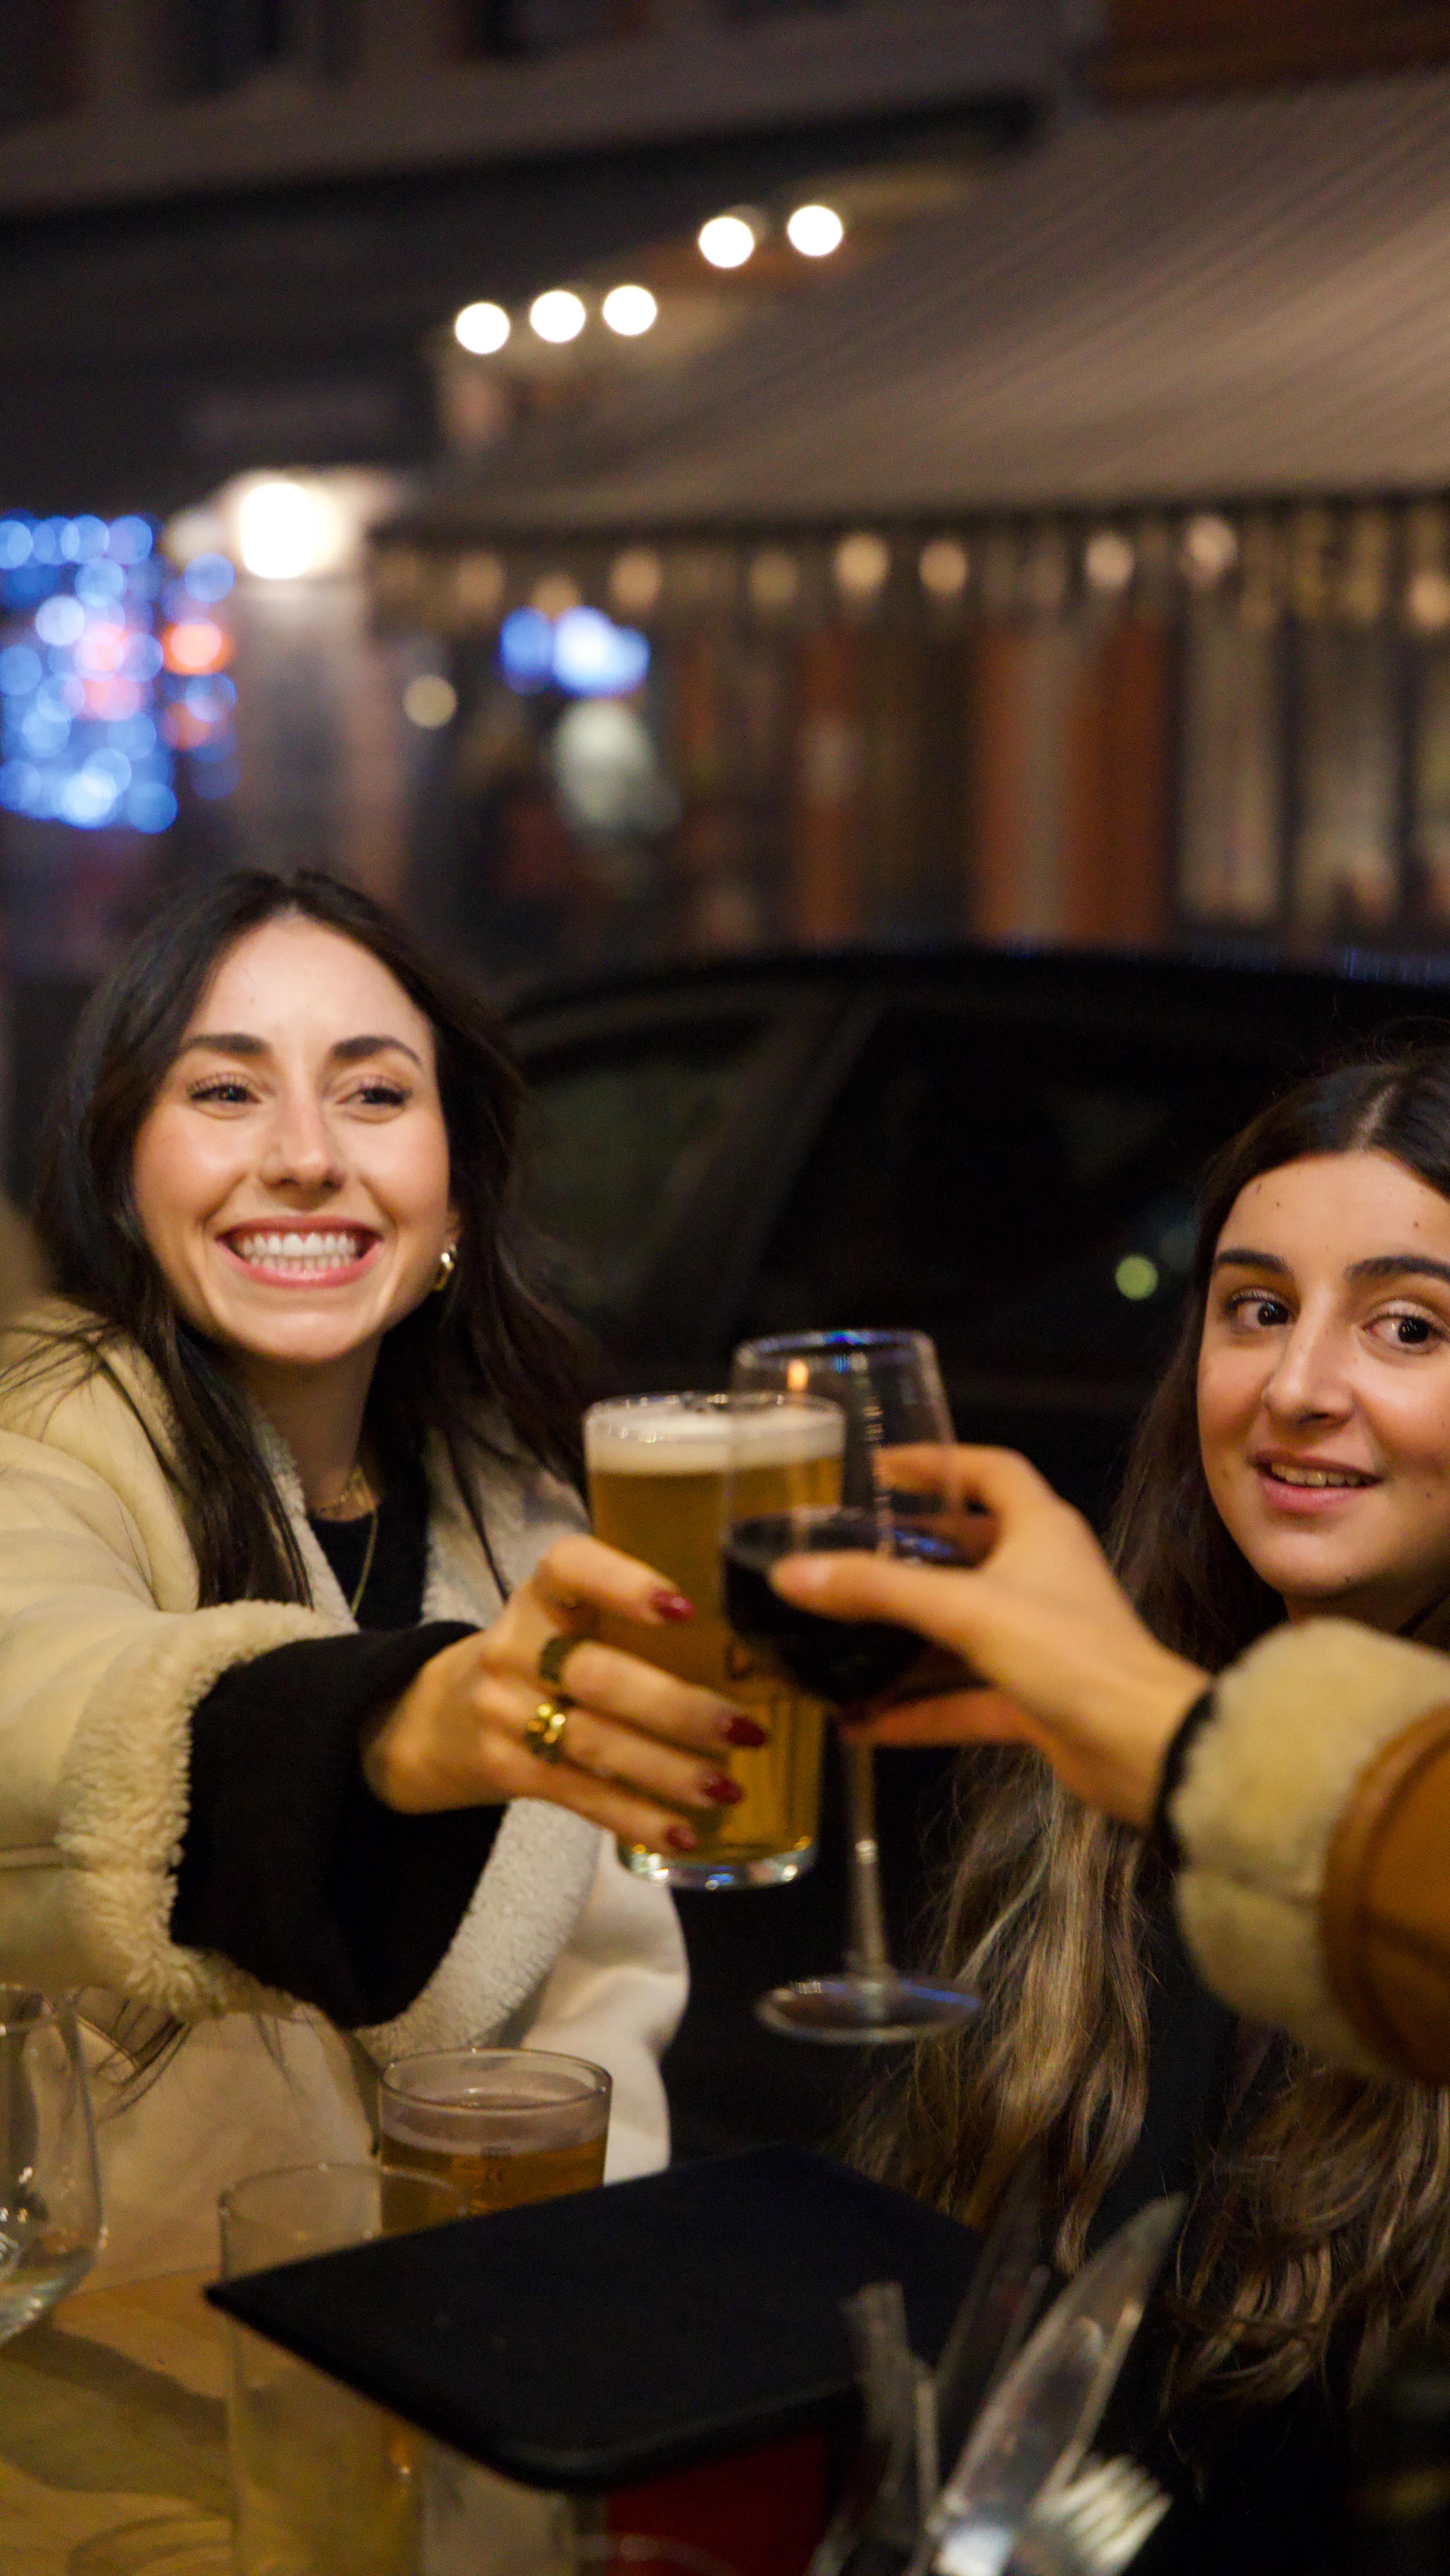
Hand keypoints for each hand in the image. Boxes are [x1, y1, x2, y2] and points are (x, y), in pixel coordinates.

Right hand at [361, 1534, 757, 1854]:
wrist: (434, 1717)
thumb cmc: (537, 1658)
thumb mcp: (563, 1620)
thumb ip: (629, 1621)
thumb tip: (749, 1647)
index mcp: (540, 1594)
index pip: (571, 1567)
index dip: (625, 1582)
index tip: (684, 1608)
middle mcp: (515, 1646)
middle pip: (597, 1675)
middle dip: (676, 1706)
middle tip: (743, 1729)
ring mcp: (504, 1710)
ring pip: (594, 1742)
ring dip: (667, 1771)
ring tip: (728, 1789)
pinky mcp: (506, 1768)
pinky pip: (580, 1794)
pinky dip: (635, 1817)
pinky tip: (683, 1833)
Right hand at [770, 1447, 1206, 1827]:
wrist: (1144, 1747)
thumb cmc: (1067, 1653)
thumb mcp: (964, 1609)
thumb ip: (876, 1590)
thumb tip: (791, 1573)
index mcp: (1040, 1529)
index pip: (989, 1471)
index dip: (937, 1462)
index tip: (880, 1469)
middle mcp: (1041, 1576)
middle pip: (965, 1552)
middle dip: (905, 1559)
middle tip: (842, 1561)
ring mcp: (1039, 1640)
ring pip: (958, 1630)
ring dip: (901, 1644)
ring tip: (834, 1646)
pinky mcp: (1034, 1698)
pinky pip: (962, 1696)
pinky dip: (916, 1709)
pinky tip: (860, 1724)